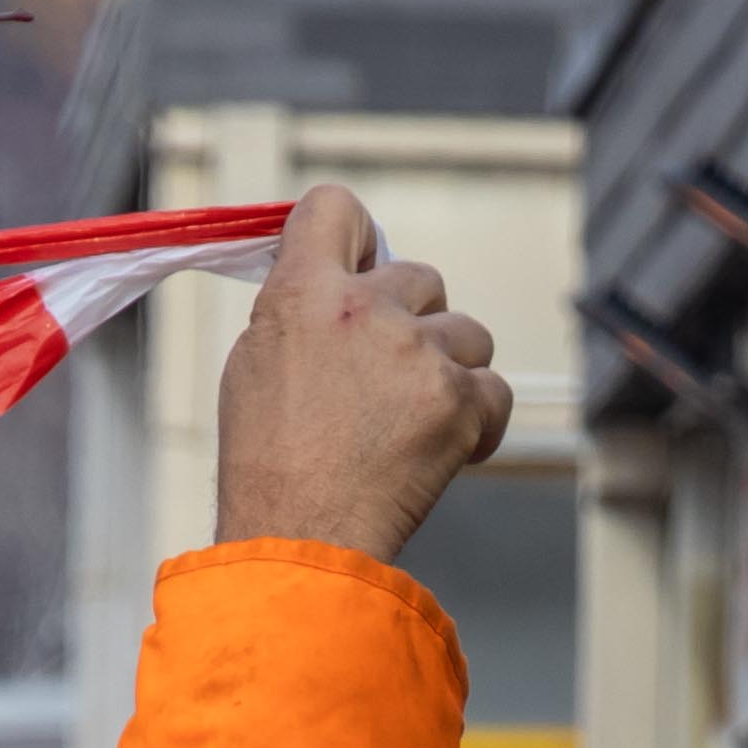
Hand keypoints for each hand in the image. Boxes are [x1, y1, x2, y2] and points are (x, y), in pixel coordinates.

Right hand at [213, 186, 510, 567]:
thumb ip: (298, 309)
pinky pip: (493, 390)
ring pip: (467, 335)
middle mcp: (364, 308)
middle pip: (422, 276)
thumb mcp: (254, 367)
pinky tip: (438, 449)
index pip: (334, 208)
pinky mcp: (459, 399)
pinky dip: (475, 421)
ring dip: (448, 372)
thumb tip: (335, 283)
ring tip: (408, 424)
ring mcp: (417, 352)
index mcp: (302, 293)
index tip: (358, 264)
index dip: (353, 235)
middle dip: (412, 321)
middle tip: (380, 381)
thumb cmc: (268, 466)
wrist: (298, 539)